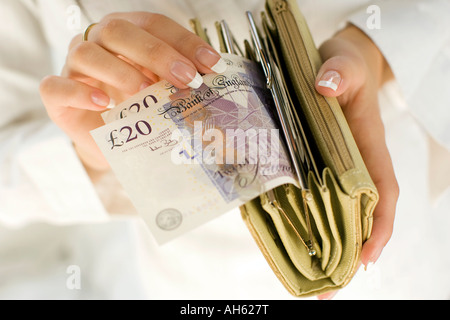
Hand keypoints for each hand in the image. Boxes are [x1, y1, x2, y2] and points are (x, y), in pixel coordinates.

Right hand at [39, 12, 225, 176]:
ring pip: (89, 53)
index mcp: (126, 34)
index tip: (212, 64)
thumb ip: (178, 81)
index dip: (184, 41)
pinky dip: (81, 93)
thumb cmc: (136, 109)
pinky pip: (58, 86)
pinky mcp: (56, 95)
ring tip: (146, 91)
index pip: (154, 24)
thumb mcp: (161, 91)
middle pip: (120, 31)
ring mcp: (74, 66)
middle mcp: (98, 42)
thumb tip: (213, 81)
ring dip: (122, 71)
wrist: (108, 139)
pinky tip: (105, 104)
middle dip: (158, 53)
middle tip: (185, 78)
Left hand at [314, 25, 398, 298]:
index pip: (381, 192)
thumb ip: (340, 71)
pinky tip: (287, 238)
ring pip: (335, 211)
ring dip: (326, 244)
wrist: (333, 65)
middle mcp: (353, 163)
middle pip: (357, 214)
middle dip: (347, 251)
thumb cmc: (344, 67)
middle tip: (326, 289)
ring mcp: (332, 167)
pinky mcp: (312, 164)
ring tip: (308, 279)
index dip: (379, 227)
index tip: (366, 259)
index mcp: (368, 146)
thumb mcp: (343, 63)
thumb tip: (326, 84)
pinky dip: (305, 218)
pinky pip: (312, 196)